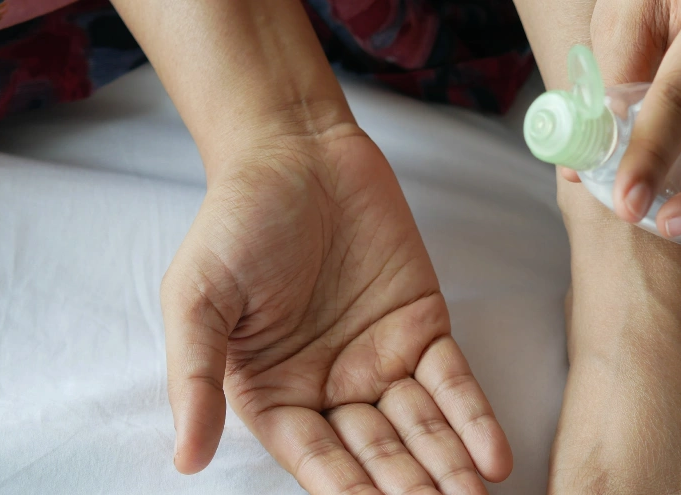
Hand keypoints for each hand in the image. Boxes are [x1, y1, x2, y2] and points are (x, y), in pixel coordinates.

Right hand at [159, 126, 510, 493]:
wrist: (297, 151)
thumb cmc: (236, 223)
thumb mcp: (197, 297)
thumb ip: (195, 377)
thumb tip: (185, 459)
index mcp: (274, 394)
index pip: (316, 460)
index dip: (348, 492)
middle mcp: (331, 389)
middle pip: (377, 455)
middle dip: (409, 490)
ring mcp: (381, 360)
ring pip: (420, 427)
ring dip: (449, 466)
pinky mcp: (424, 327)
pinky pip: (453, 381)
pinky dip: (474, 418)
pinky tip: (495, 456)